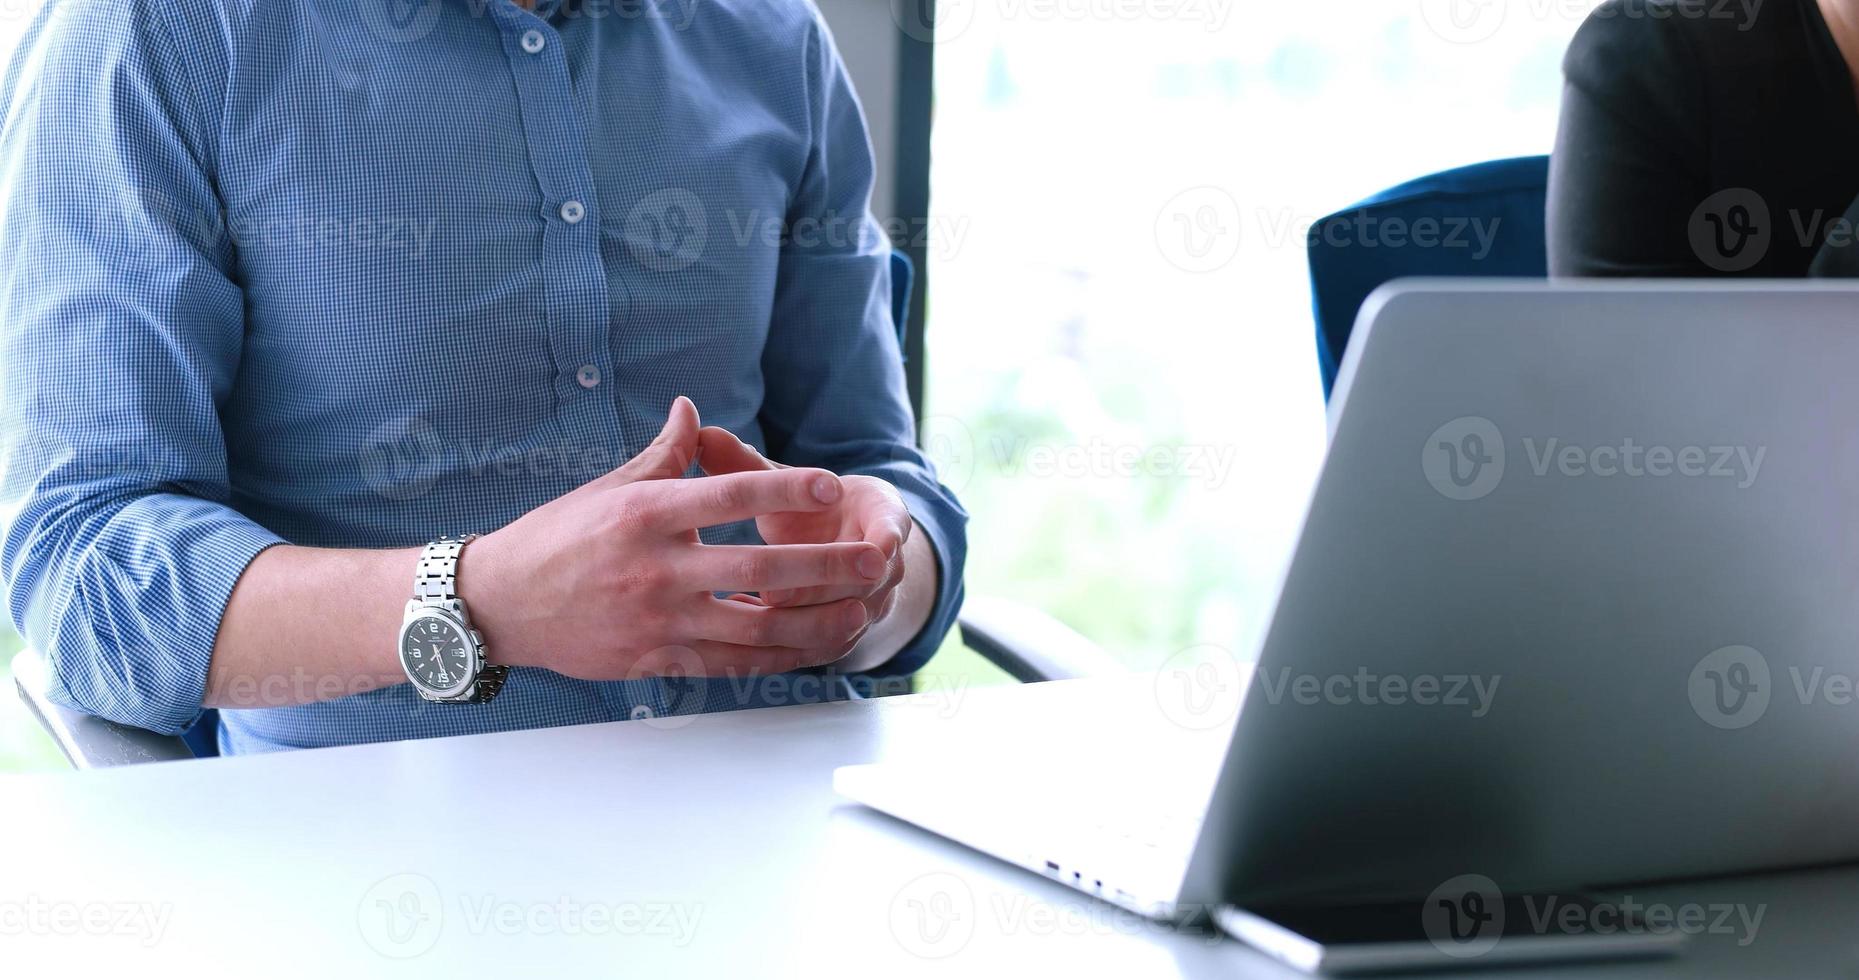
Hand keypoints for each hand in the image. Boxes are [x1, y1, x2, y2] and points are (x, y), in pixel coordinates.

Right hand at [461, 398, 889, 680]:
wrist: (499, 604)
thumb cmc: (555, 538)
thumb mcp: (608, 487)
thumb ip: (664, 454)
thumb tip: (693, 409)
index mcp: (646, 514)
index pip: (728, 495)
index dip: (784, 488)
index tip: (830, 483)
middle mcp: (656, 568)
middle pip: (758, 566)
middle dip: (824, 566)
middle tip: (872, 561)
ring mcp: (657, 619)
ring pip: (754, 626)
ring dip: (814, 623)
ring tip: (858, 614)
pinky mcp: (654, 659)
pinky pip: (728, 664)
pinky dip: (774, 659)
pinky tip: (809, 650)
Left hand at [695, 426, 912, 629]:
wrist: (844, 550)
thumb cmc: (808, 508)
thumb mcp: (785, 484)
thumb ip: (746, 464)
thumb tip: (703, 433)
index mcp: (885, 517)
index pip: (892, 528)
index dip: (880, 536)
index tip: (866, 544)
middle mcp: (888, 565)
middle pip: (866, 582)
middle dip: (822, 586)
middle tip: (773, 590)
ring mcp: (873, 604)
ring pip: (845, 621)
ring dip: (803, 618)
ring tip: (751, 610)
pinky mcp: (850, 635)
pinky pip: (827, 646)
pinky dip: (790, 643)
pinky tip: (747, 629)